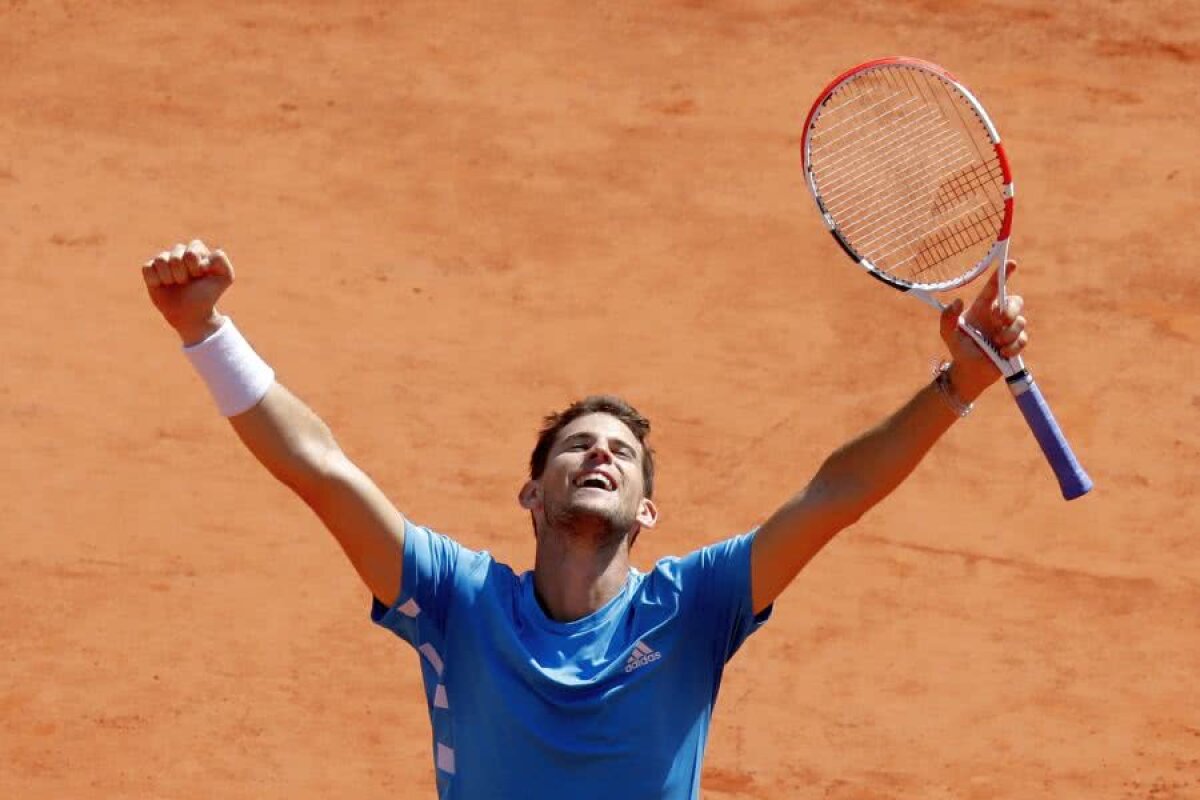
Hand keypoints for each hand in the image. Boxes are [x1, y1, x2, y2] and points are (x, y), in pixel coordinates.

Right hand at [142, 239, 233, 344]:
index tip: (200, 277)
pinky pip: (147, 268)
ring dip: (170, 278)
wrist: (192, 313)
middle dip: (182, 275)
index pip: (191, 253)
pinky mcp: (150, 269)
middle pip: (175, 258)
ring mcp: (164, 259)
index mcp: (196, 249)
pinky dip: (156, 280)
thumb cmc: (208, 294)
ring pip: (161, 261)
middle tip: (187, 282)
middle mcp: (179, 251)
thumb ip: (221, 261)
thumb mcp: (225, 278)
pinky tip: (163, 285)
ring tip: (176, 284)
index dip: (195, 269)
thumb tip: (201, 258)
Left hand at [938, 260, 1027, 400]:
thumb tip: (957, 300)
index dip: (1003, 274)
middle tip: (1001, 320)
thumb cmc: (959, 348)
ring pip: (1020, 322)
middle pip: (1015, 301)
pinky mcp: (1016, 343)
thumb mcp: (948, 334)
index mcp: (982, 308)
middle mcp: (998, 315)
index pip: (995, 287)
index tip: (1011, 263)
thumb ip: (947, 318)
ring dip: (1008, 334)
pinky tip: (1001, 353)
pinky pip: (1023, 339)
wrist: (970, 371)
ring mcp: (1008, 328)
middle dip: (1011, 310)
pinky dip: (1012, 347)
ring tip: (996, 344)